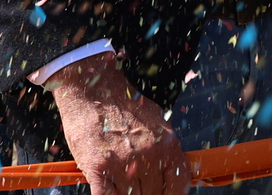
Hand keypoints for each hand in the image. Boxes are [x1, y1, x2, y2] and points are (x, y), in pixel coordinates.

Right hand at [48, 53, 190, 194]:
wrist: (93, 87)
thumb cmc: (123, 104)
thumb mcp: (156, 122)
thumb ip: (165, 149)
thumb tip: (170, 172)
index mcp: (167, 144)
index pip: (178, 186)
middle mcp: (149, 155)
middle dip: (146, 194)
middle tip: (138, 187)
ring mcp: (124, 163)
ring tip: (121, 183)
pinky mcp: (98, 167)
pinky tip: (108, 191)